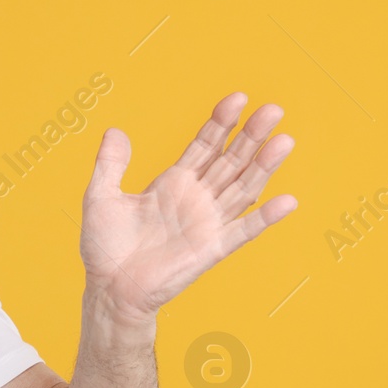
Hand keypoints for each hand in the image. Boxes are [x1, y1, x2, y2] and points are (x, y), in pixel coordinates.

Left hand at [80, 92, 296, 317]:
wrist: (109, 288)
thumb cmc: (105, 246)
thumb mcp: (100, 196)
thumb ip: (110, 163)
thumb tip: (115, 130)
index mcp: (172, 183)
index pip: (204, 146)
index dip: (221, 123)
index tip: (239, 99)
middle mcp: (196, 199)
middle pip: (230, 161)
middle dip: (251, 136)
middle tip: (272, 109)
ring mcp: (207, 222)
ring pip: (242, 188)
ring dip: (264, 166)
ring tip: (284, 140)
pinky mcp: (211, 248)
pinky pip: (242, 231)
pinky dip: (265, 218)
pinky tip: (287, 202)